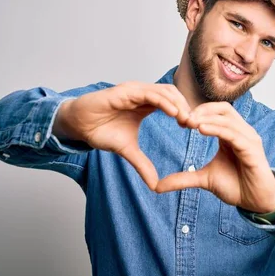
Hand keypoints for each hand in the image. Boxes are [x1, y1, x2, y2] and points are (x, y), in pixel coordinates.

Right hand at [54, 82, 190, 189]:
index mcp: (146, 103)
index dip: (185, 113)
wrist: (78, 125)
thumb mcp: (127, 150)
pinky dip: (164, 102)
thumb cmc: (100, 130)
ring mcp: (134, 90)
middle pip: (173, 95)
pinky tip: (174, 113)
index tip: (195, 129)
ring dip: (179, 105)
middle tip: (197, 125)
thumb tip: (155, 185)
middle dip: (186, 108)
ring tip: (188, 120)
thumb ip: (142, 164)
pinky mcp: (125, 91)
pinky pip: (149, 94)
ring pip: (164, 92)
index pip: (173, 102)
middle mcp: (142, 93)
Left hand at [155, 102, 274, 213]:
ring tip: (189, 122)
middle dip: (201, 111)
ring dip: (207, 118)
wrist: (256, 203)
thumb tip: (157, 186)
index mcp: (231, 134)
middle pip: (222, 108)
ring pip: (227, 118)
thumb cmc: (236, 187)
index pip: (215, 112)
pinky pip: (234, 133)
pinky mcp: (253, 149)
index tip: (178, 120)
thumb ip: (183, 178)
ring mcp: (249, 138)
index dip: (197, 113)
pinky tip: (201, 130)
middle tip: (182, 118)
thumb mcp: (204, 179)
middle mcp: (242, 132)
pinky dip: (218, 129)